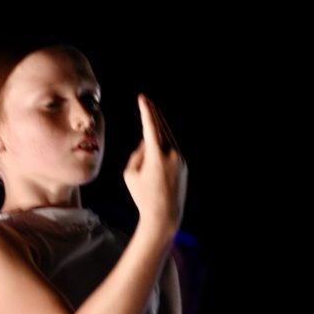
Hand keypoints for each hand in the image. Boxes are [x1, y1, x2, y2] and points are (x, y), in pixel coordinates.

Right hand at [123, 95, 187, 235]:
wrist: (164, 215)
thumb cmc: (142, 196)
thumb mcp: (130, 174)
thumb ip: (137, 154)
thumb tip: (146, 142)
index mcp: (156, 154)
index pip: (150, 126)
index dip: (146, 110)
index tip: (142, 98)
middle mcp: (171, 153)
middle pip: (162, 126)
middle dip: (153, 113)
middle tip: (146, 100)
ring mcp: (180, 159)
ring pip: (167, 136)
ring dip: (158, 127)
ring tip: (150, 116)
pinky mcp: (183, 165)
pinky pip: (171, 148)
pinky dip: (162, 142)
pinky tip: (155, 141)